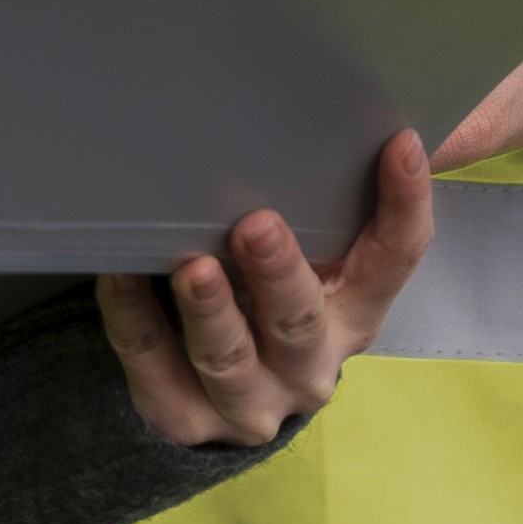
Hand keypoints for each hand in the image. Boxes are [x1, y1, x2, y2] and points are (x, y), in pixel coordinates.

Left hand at [102, 131, 433, 445]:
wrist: (220, 394)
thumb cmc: (271, 291)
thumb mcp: (316, 250)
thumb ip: (334, 189)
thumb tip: (372, 106)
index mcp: (353, 312)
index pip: (394, 260)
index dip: (404, 204)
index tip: (400, 142)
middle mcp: (308, 365)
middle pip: (299, 323)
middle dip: (278, 276)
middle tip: (256, 225)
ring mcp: (247, 401)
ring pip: (229, 361)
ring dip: (210, 313)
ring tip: (191, 269)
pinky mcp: (183, 417)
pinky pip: (153, 368)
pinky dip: (135, 320)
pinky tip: (119, 274)